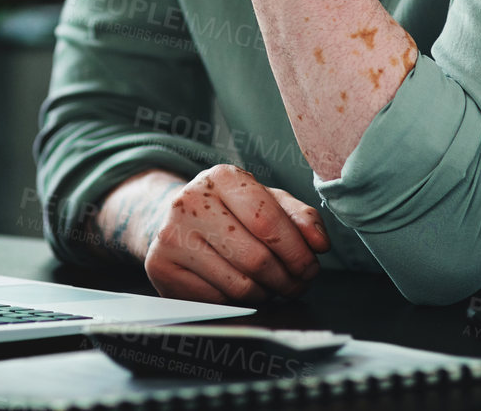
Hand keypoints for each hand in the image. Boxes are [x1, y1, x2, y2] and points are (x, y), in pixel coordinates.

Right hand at [144, 165, 331, 303]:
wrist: (174, 220)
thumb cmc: (230, 211)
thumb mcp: (266, 201)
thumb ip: (299, 217)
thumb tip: (319, 243)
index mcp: (221, 177)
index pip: (267, 221)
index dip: (297, 251)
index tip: (311, 266)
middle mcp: (190, 201)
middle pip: (256, 258)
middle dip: (287, 279)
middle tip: (297, 283)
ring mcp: (171, 236)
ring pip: (238, 285)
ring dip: (267, 293)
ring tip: (273, 286)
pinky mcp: (161, 268)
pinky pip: (217, 301)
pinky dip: (240, 302)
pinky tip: (244, 289)